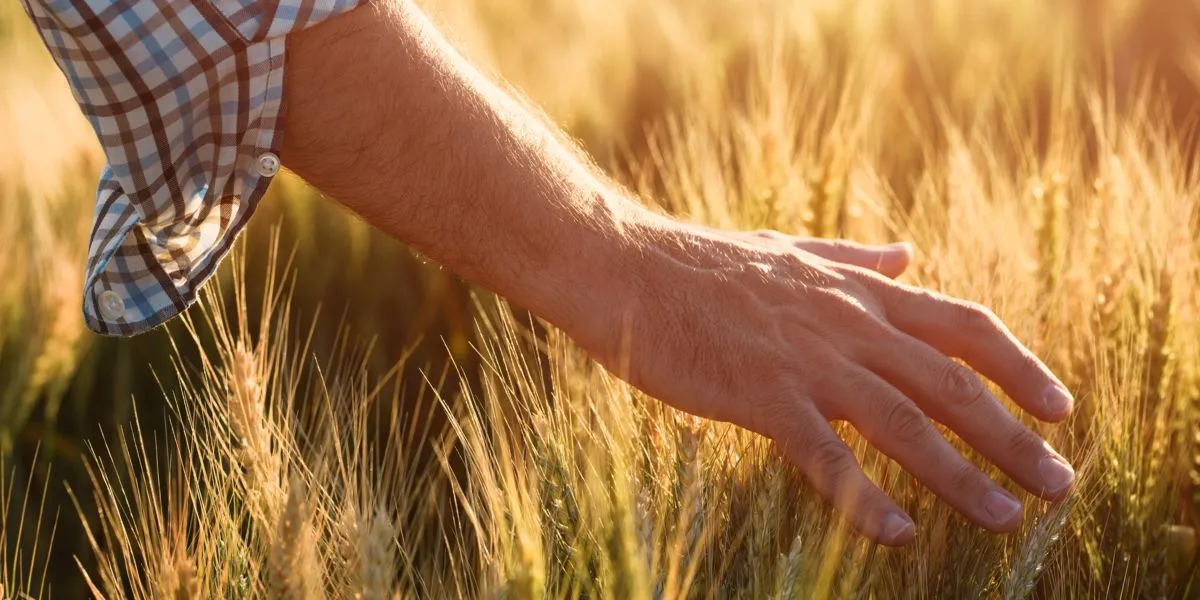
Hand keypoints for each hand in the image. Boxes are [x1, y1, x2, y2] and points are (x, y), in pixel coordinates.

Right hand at [578, 218, 1074, 545]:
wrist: (627, 266)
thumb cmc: (701, 265)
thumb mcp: (791, 252)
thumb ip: (853, 260)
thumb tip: (907, 253)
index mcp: (856, 293)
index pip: (962, 326)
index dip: (1019, 367)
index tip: (1061, 407)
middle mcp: (846, 325)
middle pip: (950, 383)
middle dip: (1012, 435)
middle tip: (1059, 484)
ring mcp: (807, 360)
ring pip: (903, 422)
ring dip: (960, 474)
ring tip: (1004, 519)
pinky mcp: (761, 394)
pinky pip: (824, 454)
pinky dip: (864, 496)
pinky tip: (898, 535)